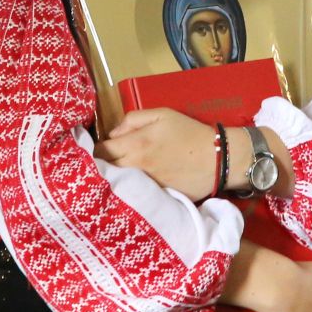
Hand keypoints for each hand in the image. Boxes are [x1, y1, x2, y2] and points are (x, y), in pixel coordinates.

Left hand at [99, 108, 215, 200]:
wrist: (217, 158)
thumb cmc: (189, 133)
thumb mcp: (162, 114)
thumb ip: (133, 119)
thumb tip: (113, 134)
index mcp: (136, 144)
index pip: (101, 151)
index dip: (94, 150)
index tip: (96, 148)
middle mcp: (136, 167)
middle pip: (104, 170)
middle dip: (100, 165)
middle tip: (102, 162)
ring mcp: (144, 185)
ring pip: (117, 184)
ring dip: (112, 179)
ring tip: (113, 174)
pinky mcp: (154, 197)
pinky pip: (134, 194)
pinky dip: (129, 191)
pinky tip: (131, 187)